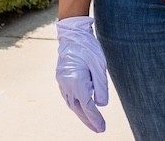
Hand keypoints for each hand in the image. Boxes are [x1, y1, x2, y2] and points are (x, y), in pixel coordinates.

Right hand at [55, 16, 108, 132]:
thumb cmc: (89, 48)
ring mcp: (62, 82)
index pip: (87, 106)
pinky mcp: (62, 79)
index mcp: (76, 82)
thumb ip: (101, 86)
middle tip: (99, 129)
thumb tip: (101, 105)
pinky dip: (77, 104)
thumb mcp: (100, 66)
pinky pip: (69, 96)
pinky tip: (83, 108)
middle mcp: (66, 85)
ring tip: (93, 122)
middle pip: (78, 108)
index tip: (102, 127)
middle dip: (89, 120)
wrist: (73, 35)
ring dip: (82, 114)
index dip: (95, 118)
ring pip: (72, 104)